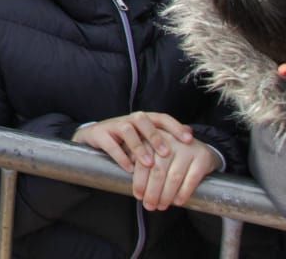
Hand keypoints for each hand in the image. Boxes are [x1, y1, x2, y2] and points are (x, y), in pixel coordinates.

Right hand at [73, 112, 193, 172]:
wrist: (94, 136)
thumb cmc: (125, 139)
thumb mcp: (145, 136)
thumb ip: (165, 135)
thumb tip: (191, 133)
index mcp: (144, 119)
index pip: (162, 117)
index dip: (175, 127)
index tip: (189, 140)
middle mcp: (130, 119)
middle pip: (144, 121)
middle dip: (156, 136)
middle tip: (167, 153)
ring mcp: (114, 125)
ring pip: (128, 130)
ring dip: (139, 147)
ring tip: (149, 164)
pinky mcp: (99, 134)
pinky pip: (110, 144)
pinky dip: (121, 156)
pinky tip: (130, 169)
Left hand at [131, 137, 218, 210]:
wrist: (199, 148)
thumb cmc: (170, 154)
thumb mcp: (153, 152)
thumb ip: (140, 162)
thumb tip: (133, 185)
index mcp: (152, 139)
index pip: (143, 162)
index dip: (139, 181)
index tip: (138, 196)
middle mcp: (169, 141)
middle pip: (158, 171)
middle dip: (152, 192)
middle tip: (149, 206)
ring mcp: (186, 148)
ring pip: (174, 177)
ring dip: (166, 195)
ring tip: (161, 206)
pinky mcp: (202, 157)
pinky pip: (192, 179)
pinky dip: (183, 192)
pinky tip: (178, 202)